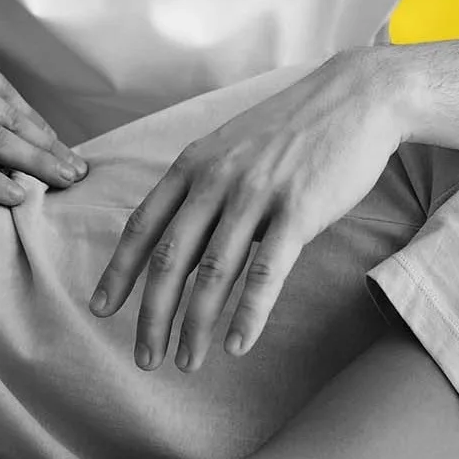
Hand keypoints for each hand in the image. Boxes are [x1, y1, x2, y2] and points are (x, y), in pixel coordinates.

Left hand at [89, 49, 403, 373]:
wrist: (357, 95)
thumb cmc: (294, 127)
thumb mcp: (232, 147)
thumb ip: (203, 191)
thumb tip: (181, 248)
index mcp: (194, 163)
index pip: (143, 226)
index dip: (119, 272)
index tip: (101, 310)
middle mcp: (216, 178)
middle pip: (170, 258)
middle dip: (152, 315)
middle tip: (144, 360)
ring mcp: (257, 192)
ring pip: (214, 272)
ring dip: (196, 325)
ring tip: (187, 363)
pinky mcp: (299, 208)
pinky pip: (266, 270)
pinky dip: (248, 314)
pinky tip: (237, 346)